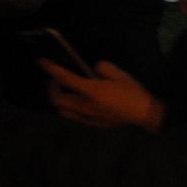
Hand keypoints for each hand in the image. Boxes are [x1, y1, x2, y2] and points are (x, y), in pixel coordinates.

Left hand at [43, 60, 163, 131]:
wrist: (144, 113)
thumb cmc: (133, 92)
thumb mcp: (120, 73)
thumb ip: (102, 68)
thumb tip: (94, 70)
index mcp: (91, 91)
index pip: (65, 78)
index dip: (52, 69)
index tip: (43, 63)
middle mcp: (85, 105)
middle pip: (56, 99)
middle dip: (52, 88)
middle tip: (55, 80)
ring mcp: (87, 116)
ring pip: (62, 111)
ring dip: (60, 100)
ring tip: (65, 92)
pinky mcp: (92, 123)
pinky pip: (75, 116)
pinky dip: (72, 109)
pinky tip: (80, 103)